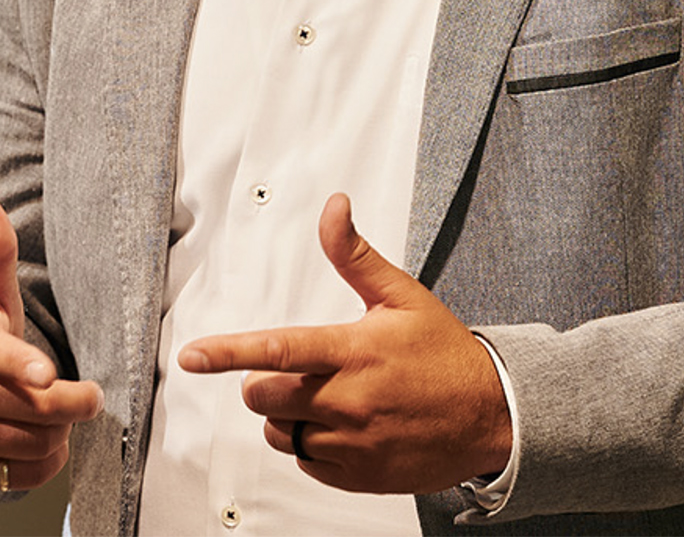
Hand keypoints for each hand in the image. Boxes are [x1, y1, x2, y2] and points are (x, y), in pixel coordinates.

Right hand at [0, 185, 104, 493]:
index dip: (22, 365)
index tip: (47, 374)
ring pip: (34, 442)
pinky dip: (46, 460)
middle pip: (32, 406)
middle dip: (73, 402)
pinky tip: (42, 436)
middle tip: (91, 393)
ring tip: (57, 410)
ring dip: (60, 431)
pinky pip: (26, 475)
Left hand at [177, 193, 512, 493]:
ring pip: (280, 432)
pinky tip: (343, 428)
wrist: (492, 417)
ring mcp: (352, 443)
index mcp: (354, 351)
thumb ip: (355, 256)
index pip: (277, 350)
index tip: (191, 356)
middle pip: (263, 396)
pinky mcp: (357, 475)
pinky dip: (312, 446)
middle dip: (266, 382)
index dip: (227, 352)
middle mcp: (348, 400)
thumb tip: (334, 208)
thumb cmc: (445, 354)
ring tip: (328, 400)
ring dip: (288, 416)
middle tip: (300, 372)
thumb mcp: (402, 297)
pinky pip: (305, 462)